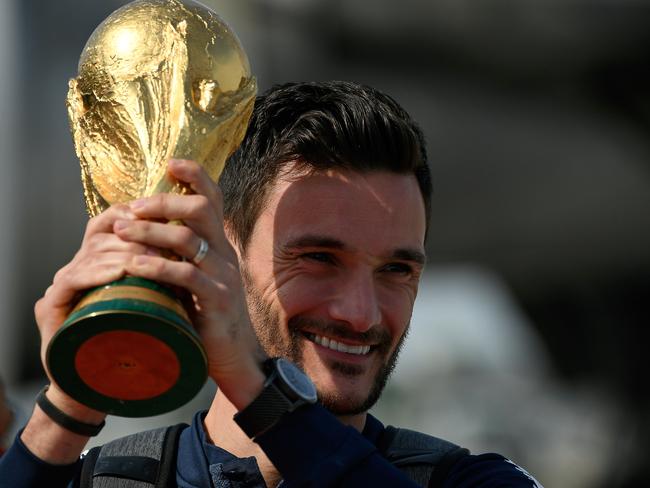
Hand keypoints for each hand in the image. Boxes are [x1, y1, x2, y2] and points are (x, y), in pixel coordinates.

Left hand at [113, 159, 265, 408]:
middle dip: (162, 202)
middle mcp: (225, 254)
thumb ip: (180, 255)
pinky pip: (186, 275)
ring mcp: (224, 276)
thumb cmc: (206, 316)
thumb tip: (145, 230)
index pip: (213, 199)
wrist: (234, 357)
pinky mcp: (218, 300)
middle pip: (200, 209)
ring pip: (188, 238)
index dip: (195, 176)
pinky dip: (156, 266)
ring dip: (150, 231)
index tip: (170, 164)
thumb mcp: (196, 278)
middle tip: (131, 209)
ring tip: (121, 231)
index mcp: (220, 244)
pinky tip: (132, 265)